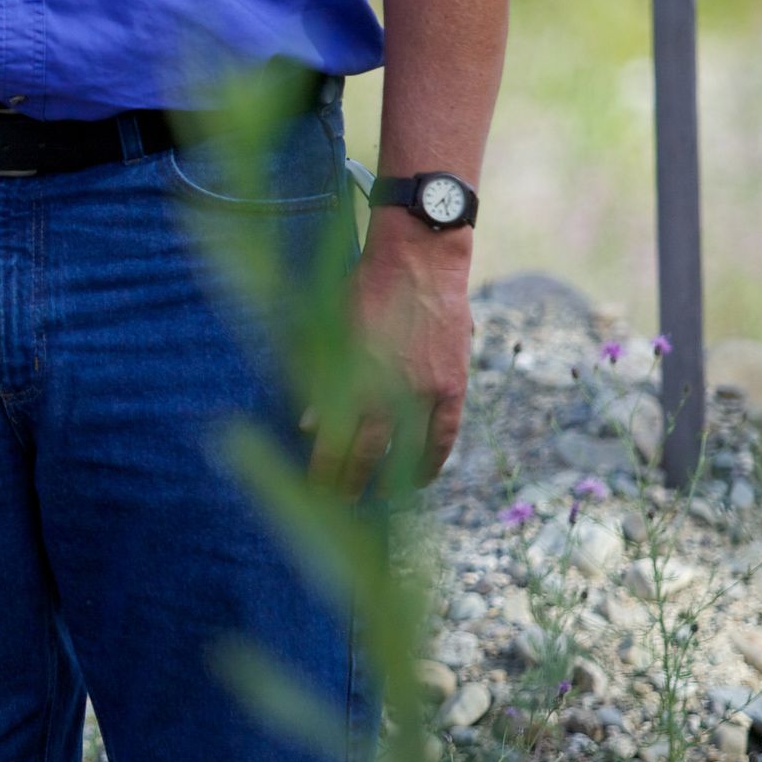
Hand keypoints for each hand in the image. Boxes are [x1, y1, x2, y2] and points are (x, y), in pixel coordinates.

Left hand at [306, 216, 473, 497]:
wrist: (419, 258)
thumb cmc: (365, 289)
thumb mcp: (333, 329)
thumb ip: (322, 377)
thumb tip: (308, 424)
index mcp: (351, 376)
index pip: (334, 440)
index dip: (324, 470)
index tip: (315, 488)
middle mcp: (387, 390)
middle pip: (366, 452)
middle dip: (349, 482)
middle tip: (338, 503)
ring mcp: (424, 390)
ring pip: (406, 451)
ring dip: (391, 482)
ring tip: (378, 501)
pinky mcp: (452, 384)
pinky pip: (444, 436)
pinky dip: (432, 461)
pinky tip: (420, 480)